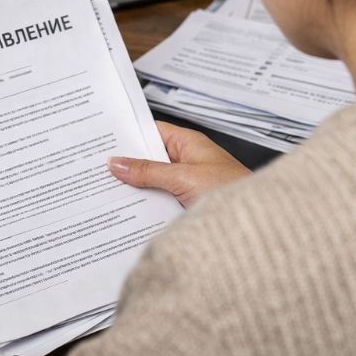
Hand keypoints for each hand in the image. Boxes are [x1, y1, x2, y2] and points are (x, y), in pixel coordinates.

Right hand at [108, 122, 250, 207]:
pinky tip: (129, 211)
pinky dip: (147, 204)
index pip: (151, 131)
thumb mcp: (183, 178)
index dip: (128, 135)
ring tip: (107, 191)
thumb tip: (118, 162)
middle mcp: (188, 161)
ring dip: (135, 188)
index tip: (103, 139)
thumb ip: (148, 171)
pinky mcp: (188, 205)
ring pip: (153, 182)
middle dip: (126, 164)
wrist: (257, 224)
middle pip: (149, 158)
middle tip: (97, 168)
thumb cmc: (233, 191)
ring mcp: (188, 183)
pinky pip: (161, 200)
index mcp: (188, 143)